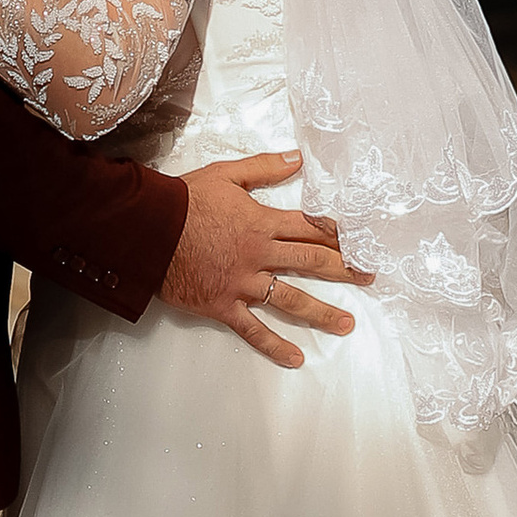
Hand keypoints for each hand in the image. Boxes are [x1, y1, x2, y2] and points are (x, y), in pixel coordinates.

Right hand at [162, 150, 370, 368]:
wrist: (147, 230)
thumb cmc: (183, 200)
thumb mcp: (225, 175)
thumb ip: (263, 169)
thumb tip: (296, 159)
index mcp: (261, 222)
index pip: (309, 227)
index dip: (337, 234)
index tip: (361, 241)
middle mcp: (259, 254)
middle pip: (310, 261)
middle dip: (343, 269)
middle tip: (369, 277)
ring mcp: (242, 283)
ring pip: (290, 299)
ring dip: (321, 312)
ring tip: (347, 324)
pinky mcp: (223, 305)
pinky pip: (253, 329)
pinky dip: (274, 345)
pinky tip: (296, 358)